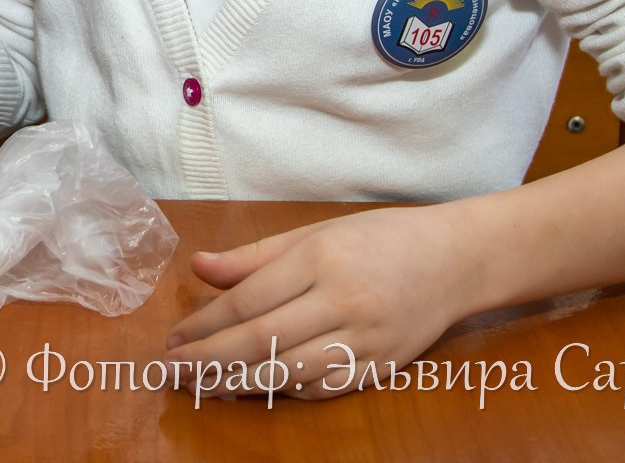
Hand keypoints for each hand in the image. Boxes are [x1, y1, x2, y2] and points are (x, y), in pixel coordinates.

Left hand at [165, 206, 479, 399]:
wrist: (454, 261)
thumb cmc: (377, 238)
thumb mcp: (314, 232)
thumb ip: (254, 256)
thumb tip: (197, 267)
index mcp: (322, 259)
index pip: (249, 301)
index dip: (205, 325)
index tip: (174, 339)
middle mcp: (343, 301)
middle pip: (262, 341)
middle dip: (209, 361)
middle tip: (171, 371)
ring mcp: (365, 340)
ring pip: (289, 373)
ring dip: (238, 385)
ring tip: (201, 387)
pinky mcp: (381, 367)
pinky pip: (321, 388)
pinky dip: (283, 391)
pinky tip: (253, 388)